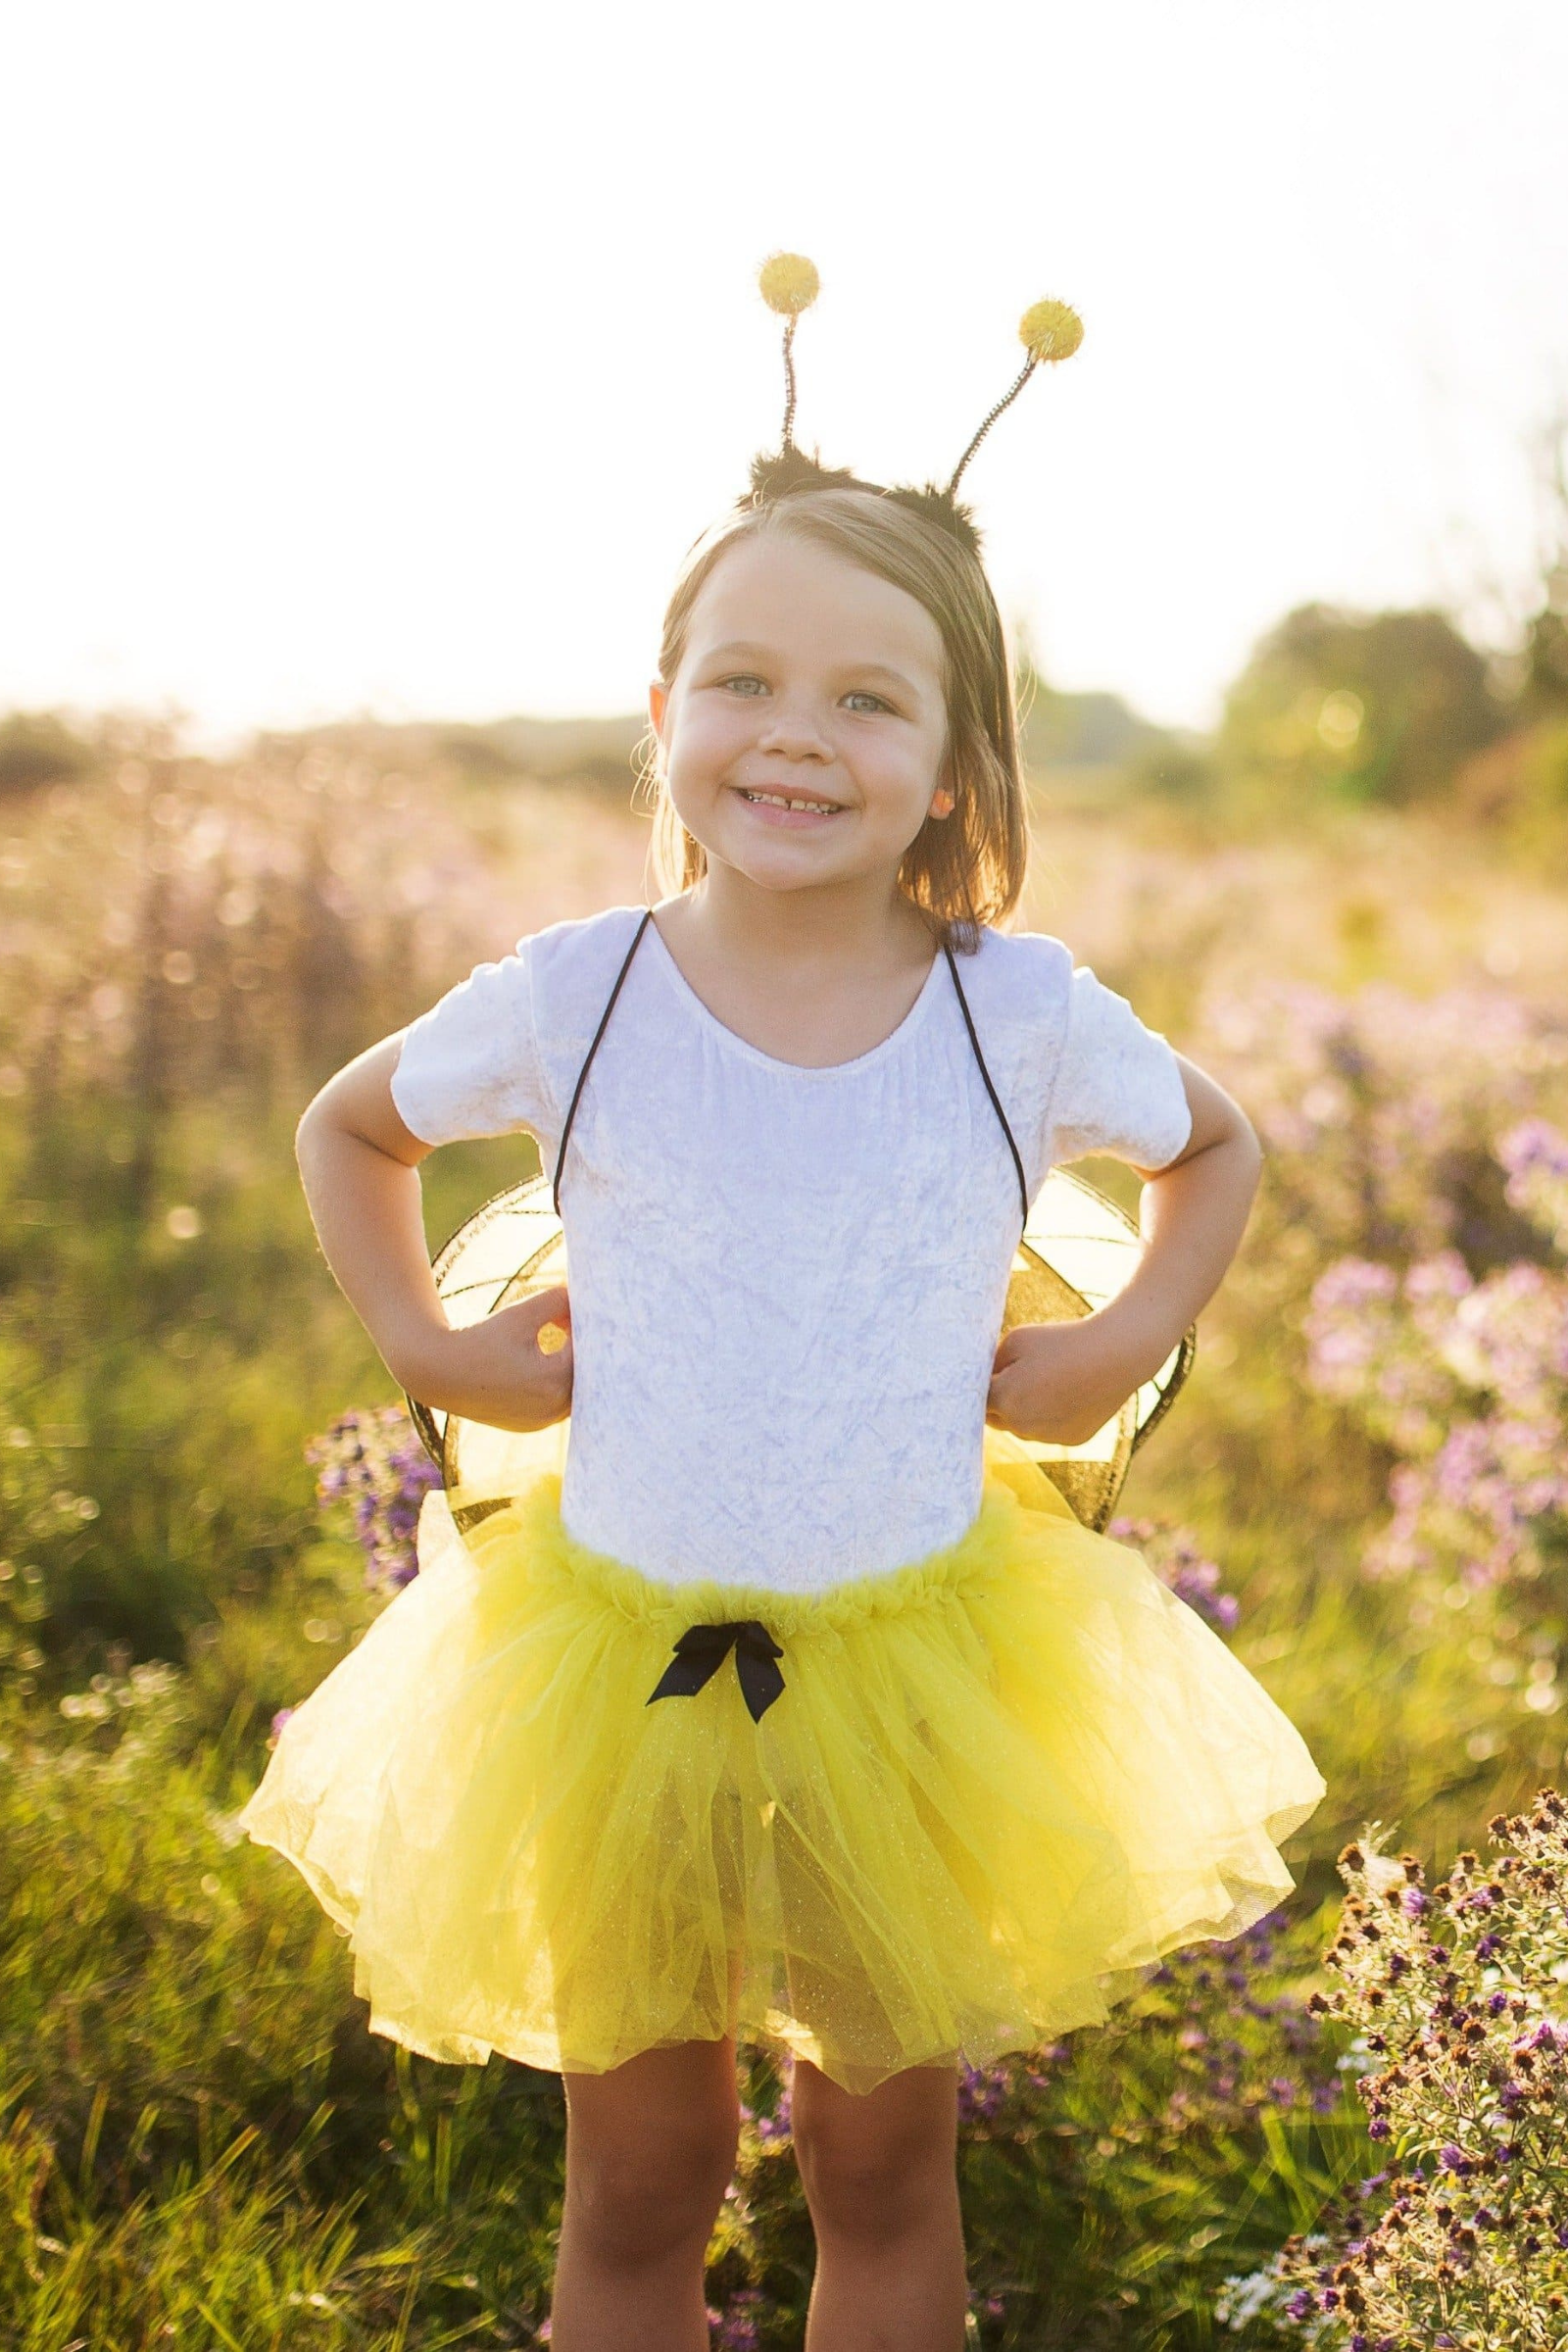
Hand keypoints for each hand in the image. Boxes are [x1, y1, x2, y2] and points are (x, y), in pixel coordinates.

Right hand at [403, 1283, 573, 1432]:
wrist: (439, 1372)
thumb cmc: (482, 1337)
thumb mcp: (523, 1312)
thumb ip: (559, 1299)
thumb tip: (583, 1297)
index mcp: (555, 1380)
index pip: (589, 1351)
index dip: (583, 1328)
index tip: (568, 1314)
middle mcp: (552, 1408)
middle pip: (587, 1376)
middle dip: (582, 1351)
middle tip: (570, 1327)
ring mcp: (541, 1421)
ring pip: (574, 1393)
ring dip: (571, 1370)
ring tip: (556, 1345)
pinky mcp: (530, 1426)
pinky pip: (556, 1405)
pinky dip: (556, 1386)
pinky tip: (542, 1366)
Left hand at [986, 1317, 1138, 1448]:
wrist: (1115, 1354)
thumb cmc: (1062, 1341)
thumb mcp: (1015, 1340)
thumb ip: (990, 1364)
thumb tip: (982, 1380)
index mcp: (1004, 1399)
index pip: (975, 1401)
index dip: (982, 1387)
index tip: (990, 1374)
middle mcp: (1022, 1426)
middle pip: (995, 1418)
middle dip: (1000, 1401)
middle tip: (1017, 1376)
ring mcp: (1048, 1437)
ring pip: (1023, 1427)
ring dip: (1025, 1412)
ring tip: (1047, 1382)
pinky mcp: (1071, 1441)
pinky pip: (1049, 1432)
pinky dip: (1051, 1418)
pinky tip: (1068, 1394)